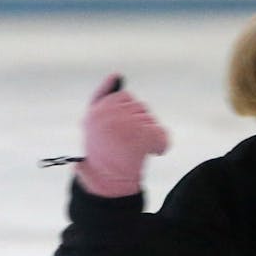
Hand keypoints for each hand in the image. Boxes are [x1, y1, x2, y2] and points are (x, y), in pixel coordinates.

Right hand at [75, 74, 168, 197]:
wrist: (105, 181)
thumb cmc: (101, 150)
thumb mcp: (94, 120)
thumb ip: (105, 95)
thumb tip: (117, 74)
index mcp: (98, 109)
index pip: (124, 97)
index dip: (126, 114)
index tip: (119, 130)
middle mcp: (110, 114)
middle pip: (140, 108)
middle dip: (138, 123)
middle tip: (125, 143)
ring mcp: (126, 125)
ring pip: (151, 121)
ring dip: (149, 135)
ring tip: (134, 150)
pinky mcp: (141, 138)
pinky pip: (161, 136)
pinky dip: (161, 145)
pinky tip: (151, 153)